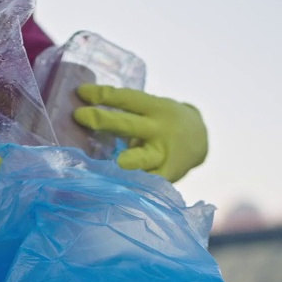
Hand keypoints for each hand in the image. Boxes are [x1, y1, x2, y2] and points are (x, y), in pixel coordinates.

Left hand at [72, 85, 207, 181]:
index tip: (81, 92)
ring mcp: (163, 154)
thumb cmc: (164, 122)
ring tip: (119, 163)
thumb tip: (86, 113)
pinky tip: (119, 189)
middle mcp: (159, 129)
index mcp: (155, 108)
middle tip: (81, 116)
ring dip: (131, 160)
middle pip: (129, 124)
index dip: (103, 95)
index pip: (127, 98)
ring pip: (144, 157)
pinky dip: (135, 184)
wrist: (201, 139)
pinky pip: (149, 181)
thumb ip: (127, 112)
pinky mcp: (167, 175)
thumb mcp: (152, 109)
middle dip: (104, 120)